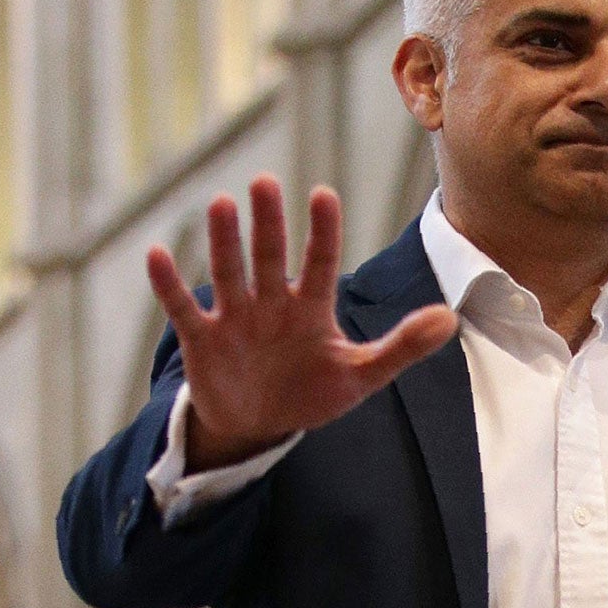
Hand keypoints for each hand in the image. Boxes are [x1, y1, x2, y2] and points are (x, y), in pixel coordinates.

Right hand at [149, 176, 460, 469]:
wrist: (259, 425)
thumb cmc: (311, 392)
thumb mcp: (361, 376)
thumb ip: (402, 346)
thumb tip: (450, 318)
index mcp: (311, 308)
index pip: (319, 263)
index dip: (322, 233)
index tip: (323, 195)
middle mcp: (271, 303)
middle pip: (270, 258)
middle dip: (267, 224)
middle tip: (265, 182)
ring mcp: (234, 317)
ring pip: (228, 272)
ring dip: (224, 242)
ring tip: (220, 204)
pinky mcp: (201, 339)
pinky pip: (182, 308)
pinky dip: (169, 285)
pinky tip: (157, 256)